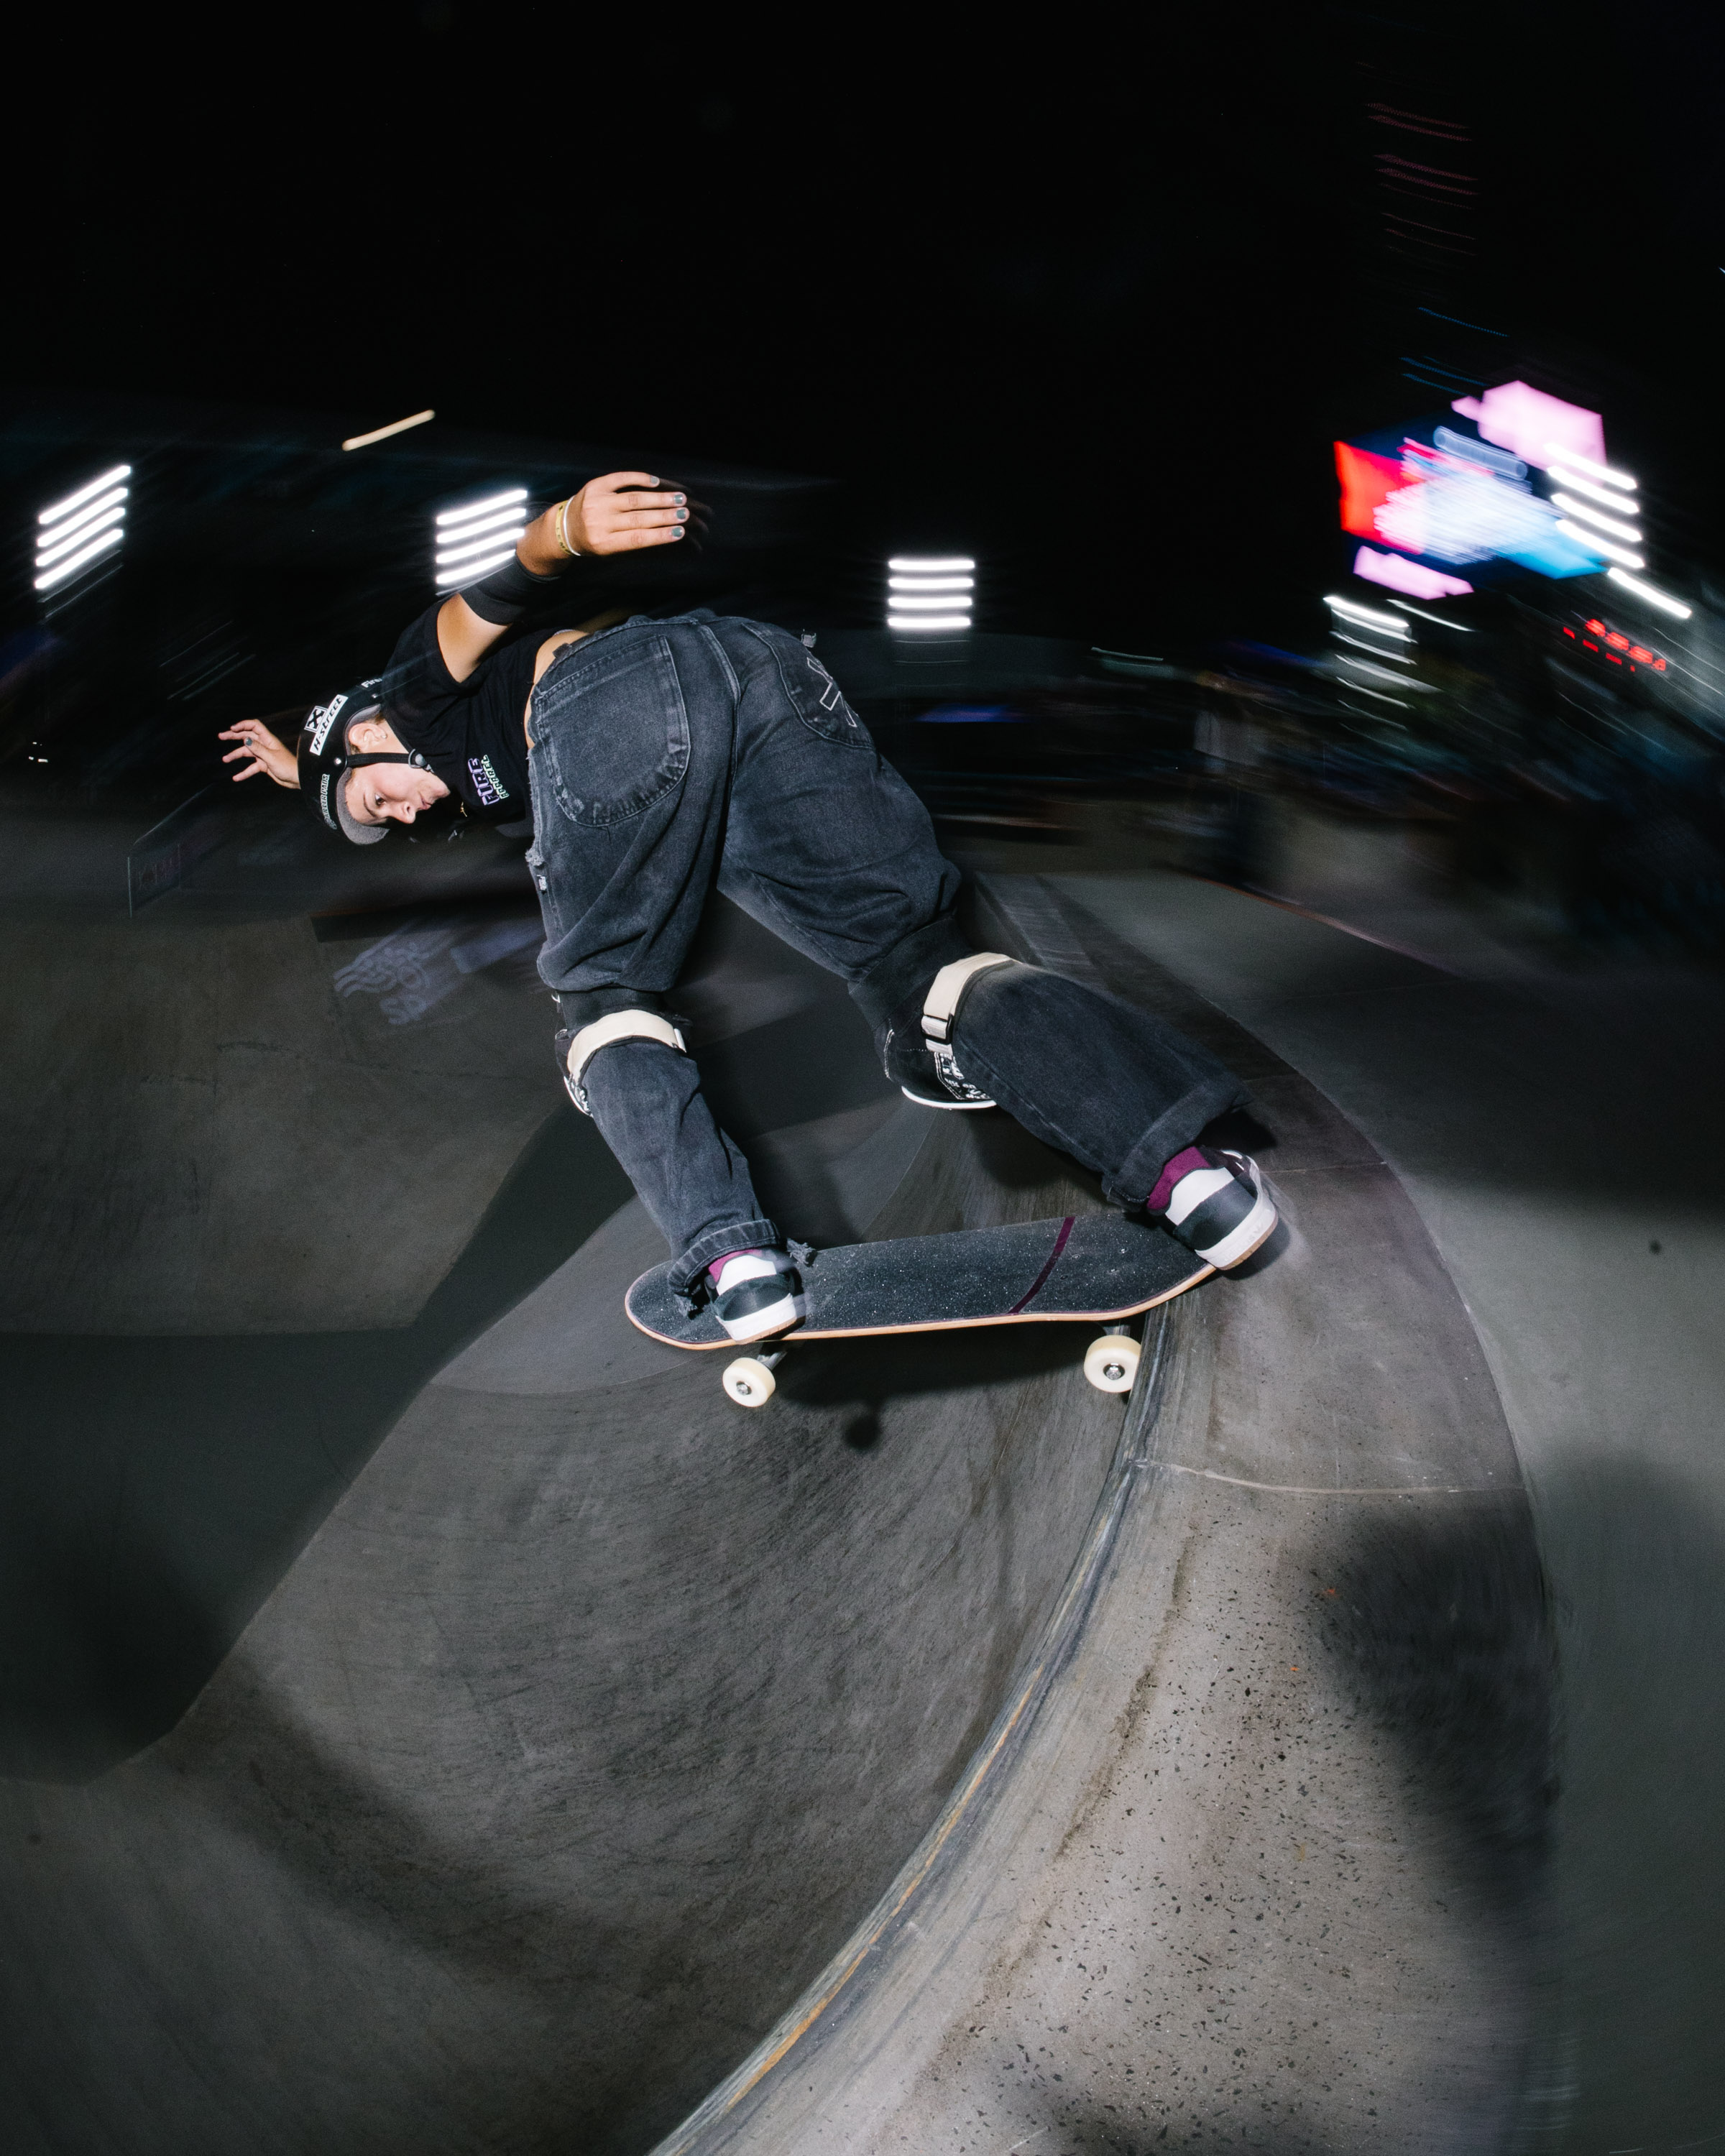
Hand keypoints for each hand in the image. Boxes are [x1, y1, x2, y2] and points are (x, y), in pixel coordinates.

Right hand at [219, 719, 297, 787]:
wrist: (297, 779)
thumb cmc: (288, 766)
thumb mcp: (271, 757)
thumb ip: (258, 749)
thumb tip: (245, 739)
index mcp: (268, 739)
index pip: (254, 726)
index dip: (243, 725)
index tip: (232, 729)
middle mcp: (264, 745)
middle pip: (247, 737)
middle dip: (233, 736)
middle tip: (221, 736)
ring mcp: (263, 755)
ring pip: (246, 752)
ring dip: (235, 755)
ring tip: (225, 759)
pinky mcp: (264, 765)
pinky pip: (251, 767)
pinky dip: (244, 772)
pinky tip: (236, 778)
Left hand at [561, 471, 701, 555]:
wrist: (564, 528)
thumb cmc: (593, 542)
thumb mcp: (609, 551)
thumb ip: (632, 543)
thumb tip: (665, 533)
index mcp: (603, 543)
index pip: (637, 539)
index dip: (660, 536)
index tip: (680, 532)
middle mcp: (599, 522)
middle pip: (638, 518)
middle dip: (665, 515)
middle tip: (685, 513)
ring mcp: (596, 502)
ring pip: (633, 499)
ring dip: (659, 498)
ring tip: (679, 499)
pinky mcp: (595, 485)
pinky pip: (620, 478)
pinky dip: (639, 479)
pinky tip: (656, 482)